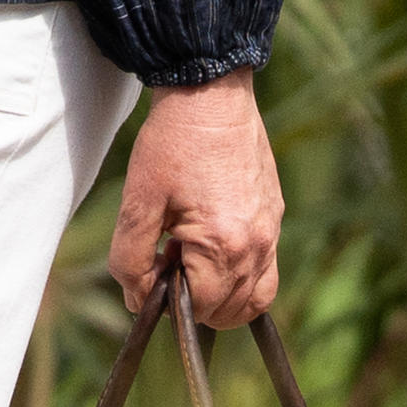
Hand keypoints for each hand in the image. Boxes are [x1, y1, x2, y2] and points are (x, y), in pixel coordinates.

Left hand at [108, 73, 282, 327]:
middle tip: (170, 256)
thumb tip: (139, 300)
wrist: (210, 94)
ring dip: (222, 297)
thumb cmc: (171, 145)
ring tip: (192, 256)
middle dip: (196, 299)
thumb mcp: (137, 202)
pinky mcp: (276, 217)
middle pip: (229, 311)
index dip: (170, 300)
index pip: (200, 308)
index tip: (154, 266)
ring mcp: (273, 232)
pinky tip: (211, 243)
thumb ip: (131, 260)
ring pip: (255, 299)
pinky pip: (266, 270)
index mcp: (223, 244)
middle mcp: (258, 245)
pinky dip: (241, 276)